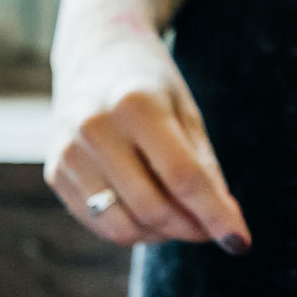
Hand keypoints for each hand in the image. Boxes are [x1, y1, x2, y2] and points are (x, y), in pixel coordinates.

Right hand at [46, 26, 248, 250]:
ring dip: (161, 235)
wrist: (93, 55)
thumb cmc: (151, 85)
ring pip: (123, 227)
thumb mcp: (186, 112)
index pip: (182, 176)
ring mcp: (69, 152)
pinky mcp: (56, 172)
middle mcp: (95, 127)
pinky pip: (100, 224)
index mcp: (135, 103)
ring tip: (179, 218)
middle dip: (190, 228)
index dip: (214, 214)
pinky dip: (133, 229)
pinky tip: (147, 209)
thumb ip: (205, 167)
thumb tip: (226, 224)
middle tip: (210, 227)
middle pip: (153, 207)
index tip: (240, 242)